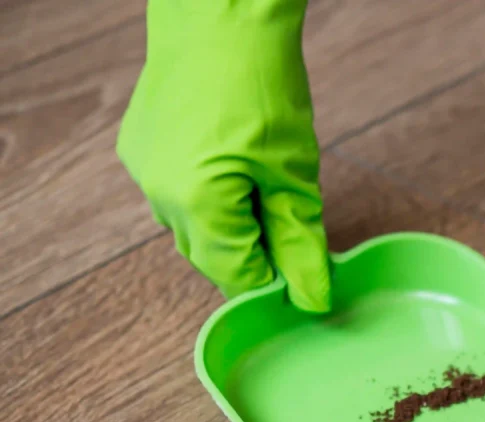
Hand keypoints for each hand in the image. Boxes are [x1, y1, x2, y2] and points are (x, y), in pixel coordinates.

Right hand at [117, 0, 330, 312]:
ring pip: (193, 229)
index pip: (238, 278)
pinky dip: (208, 197)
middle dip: (254, 253)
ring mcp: (143, 174)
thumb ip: (301, 243)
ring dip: (231, 226)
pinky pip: (176, 196)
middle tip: (291, 225)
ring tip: (263, 187)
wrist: (220, 17)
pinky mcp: (138, 152)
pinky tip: (233, 166)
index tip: (304, 269)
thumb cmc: (261, 85)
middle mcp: (159, 198)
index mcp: (198, 206)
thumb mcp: (293, 174)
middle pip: (212, 258)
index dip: (275, 280)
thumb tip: (313, 298)